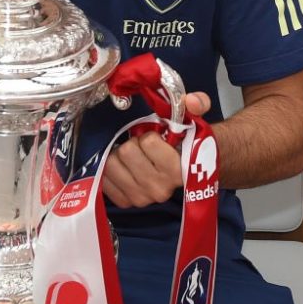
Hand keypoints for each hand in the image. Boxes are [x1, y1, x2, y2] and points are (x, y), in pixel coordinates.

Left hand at [102, 92, 210, 208]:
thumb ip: (198, 105)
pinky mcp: (126, 202)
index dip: (150, 135)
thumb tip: (192, 100)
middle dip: (132, 143)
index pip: (148, 142)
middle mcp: (159, 189)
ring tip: (133, 156)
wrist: (189, 172)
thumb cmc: (187, 145)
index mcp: (177, 170)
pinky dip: (110, 170)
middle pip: (126, 152)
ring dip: (119, 155)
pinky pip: (104, 179)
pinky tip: (124, 167)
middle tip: (142, 146)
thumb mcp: (195, 121)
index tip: (157, 138)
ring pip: (111, 164)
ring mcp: (141, 198)